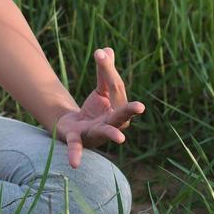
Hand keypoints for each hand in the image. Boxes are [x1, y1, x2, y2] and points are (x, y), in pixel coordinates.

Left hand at [52, 46, 145, 168]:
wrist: (73, 128)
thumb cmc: (93, 109)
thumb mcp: (100, 90)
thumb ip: (105, 71)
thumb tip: (107, 49)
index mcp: (117, 109)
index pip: (115, 89)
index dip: (107, 70)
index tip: (99, 54)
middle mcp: (110, 124)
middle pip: (120, 115)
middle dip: (129, 110)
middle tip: (141, 106)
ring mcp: (95, 133)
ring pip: (104, 131)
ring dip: (112, 134)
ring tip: (121, 138)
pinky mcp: (77, 139)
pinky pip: (76, 147)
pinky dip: (75, 155)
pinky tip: (74, 165)